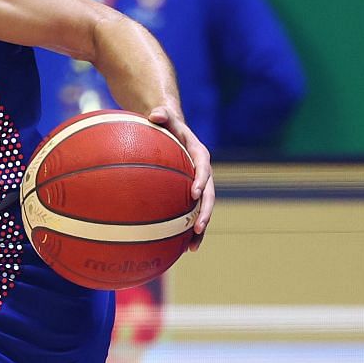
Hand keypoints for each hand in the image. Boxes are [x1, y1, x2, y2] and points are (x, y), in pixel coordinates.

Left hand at [147, 104, 213, 249]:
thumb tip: (154, 113)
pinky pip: (190, 214)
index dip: (201, 179)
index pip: (204, 167)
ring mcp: (197, 185)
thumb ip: (162, 114)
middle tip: (199, 228)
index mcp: (199, 154)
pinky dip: (187, 230)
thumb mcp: (164, 117)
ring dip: (200, 229)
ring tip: (193, 248)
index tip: (195, 192)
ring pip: (202, 210)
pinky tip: (181, 248)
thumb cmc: (165, 125)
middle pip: (209, 195)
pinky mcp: (188, 195)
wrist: (170, 132)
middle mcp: (202, 172)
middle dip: (205, 213)